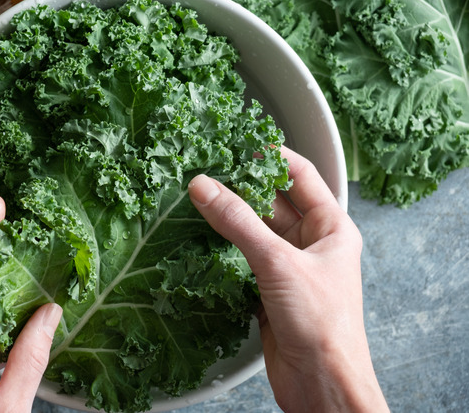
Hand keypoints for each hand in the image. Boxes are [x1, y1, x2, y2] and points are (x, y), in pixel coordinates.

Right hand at [188, 147, 387, 412]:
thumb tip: (205, 186)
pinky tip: (199, 241)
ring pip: (252, 231)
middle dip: (239, 187)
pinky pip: (241, 259)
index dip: (270, 155)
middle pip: (270, 202)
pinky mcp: (268, 291)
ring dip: (227, 219)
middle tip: (205, 171)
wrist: (321, 384)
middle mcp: (311, 244)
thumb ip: (238, 222)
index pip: (300, 175)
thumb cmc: (324, 326)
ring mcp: (288, 268)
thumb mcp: (278, 262)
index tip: (237, 143)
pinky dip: (221, 250)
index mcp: (331, 228)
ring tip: (194, 200)